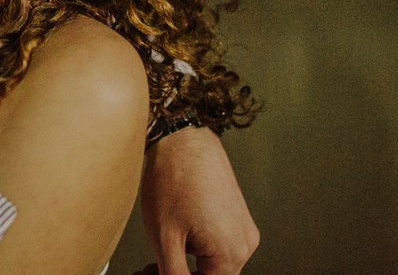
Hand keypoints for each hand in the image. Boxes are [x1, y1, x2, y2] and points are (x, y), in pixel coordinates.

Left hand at [141, 126, 258, 274]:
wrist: (180, 136)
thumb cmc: (172, 178)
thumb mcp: (164, 238)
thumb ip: (173, 274)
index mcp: (232, 253)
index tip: (151, 272)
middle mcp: (246, 242)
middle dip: (183, 272)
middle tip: (151, 265)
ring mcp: (243, 226)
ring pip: (214, 260)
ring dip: (189, 258)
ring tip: (163, 239)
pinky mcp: (236, 213)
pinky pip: (218, 241)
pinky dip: (196, 242)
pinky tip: (176, 226)